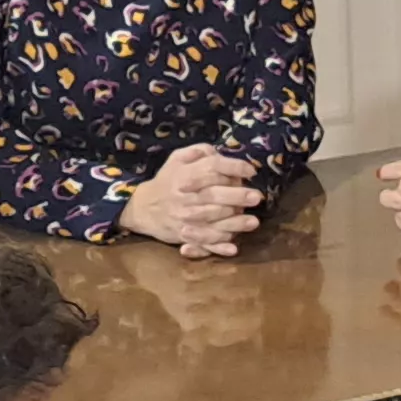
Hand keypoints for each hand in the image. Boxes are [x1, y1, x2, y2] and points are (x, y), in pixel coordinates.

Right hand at [122, 145, 266, 257]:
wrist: (143, 208)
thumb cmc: (168, 180)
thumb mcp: (177, 159)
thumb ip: (197, 152)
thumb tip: (218, 152)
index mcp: (183, 176)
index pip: (210, 168)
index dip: (232, 167)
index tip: (250, 171)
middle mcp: (184, 198)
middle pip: (213, 196)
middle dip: (236, 197)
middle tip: (257, 197)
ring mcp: (185, 220)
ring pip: (211, 221)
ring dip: (233, 222)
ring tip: (253, 221)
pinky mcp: (186, 236)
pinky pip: (203, 243)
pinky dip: (217, 247)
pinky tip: (233, 248)